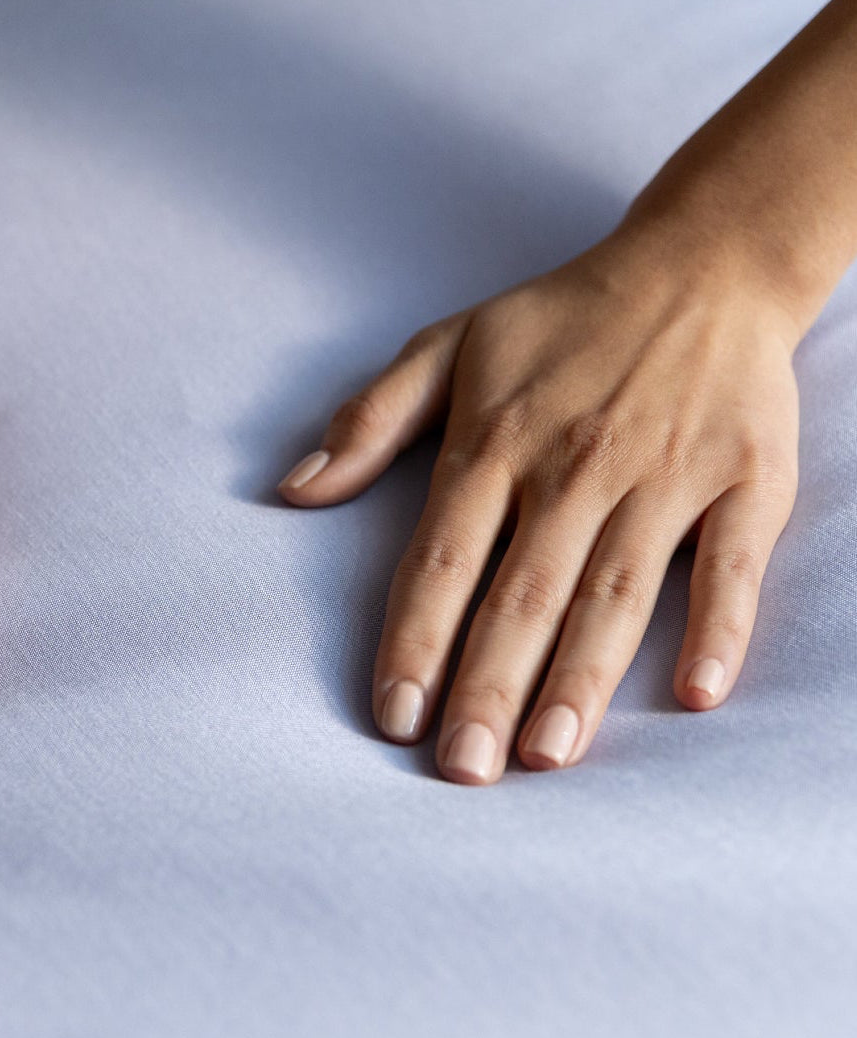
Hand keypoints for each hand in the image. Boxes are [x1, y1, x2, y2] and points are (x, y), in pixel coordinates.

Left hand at [278, 229, 801, 782]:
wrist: (700, 267)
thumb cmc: (560, 320)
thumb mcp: (447, 346)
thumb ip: (369, 420)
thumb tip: (293, 489)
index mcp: (496, 442)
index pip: (441, 559)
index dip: (414, 640)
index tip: (393, 715)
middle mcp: (574, 467)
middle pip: (521, 595)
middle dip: (486, 686)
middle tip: (461, 770)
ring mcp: (662, 477)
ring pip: (613, 595)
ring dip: (579, 680)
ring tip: (545, 757)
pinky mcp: (744, 482)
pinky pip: (729, 565)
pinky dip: (716, 627)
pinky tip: (692, 694)